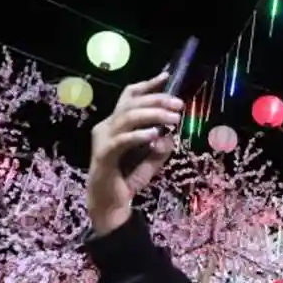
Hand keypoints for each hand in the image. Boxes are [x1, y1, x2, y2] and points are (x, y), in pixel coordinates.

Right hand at [86, 73, 182, 234]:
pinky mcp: (103, 155)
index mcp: (116, 124)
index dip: (148, 85)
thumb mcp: (151, 161)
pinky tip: (154, 135)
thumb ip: (161, 148)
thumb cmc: (128, 180)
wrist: (110, 205)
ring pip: (128, 118)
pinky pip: (121, 140)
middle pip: (131, 104)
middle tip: (179, 105)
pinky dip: (138, 135)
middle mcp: (107, 127)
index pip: (129, 96)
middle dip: (157, 100)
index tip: (167, 76)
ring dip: (153, 116)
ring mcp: (103, 140)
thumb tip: (170, 136)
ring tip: (173, 119)